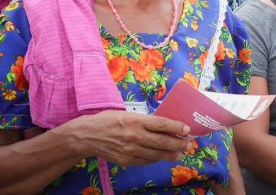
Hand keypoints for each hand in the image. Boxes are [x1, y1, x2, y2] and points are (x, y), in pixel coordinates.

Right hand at [66, 111, 191, 165]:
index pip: (162, 124)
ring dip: (170, 155)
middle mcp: (134, 135)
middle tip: (188, 145)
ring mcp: (130, 150)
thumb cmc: (109, 120)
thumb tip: (165, 125)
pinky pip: (145, 161)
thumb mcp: (127, 114)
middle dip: (178, 144)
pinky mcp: (125, 160)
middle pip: (162, 141)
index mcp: (136, 120)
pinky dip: (155, 159)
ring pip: (155, 154)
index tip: (187, 129)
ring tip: (179, 154)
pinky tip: (162, 157)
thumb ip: (145, 120)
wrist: (87, 136)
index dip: (177, 127)